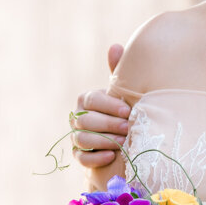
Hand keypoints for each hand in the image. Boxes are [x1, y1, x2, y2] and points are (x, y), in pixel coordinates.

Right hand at [71, 44, 128, 168]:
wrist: (124, 138)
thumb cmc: (123, 111)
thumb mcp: (122, 93)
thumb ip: (118, 74)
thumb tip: (116, 46)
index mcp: (86, 99)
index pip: (92, 100)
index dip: (109, 105)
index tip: (128, 110)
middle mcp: (77, 117)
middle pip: (86, 120)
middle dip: (108, 124)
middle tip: (129, 128)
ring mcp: (76, 137)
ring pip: (82, 139)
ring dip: (103, 141)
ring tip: (124, 143)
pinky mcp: (80, 155)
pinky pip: (81, 158)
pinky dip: (95, 157)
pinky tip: (111, 156)